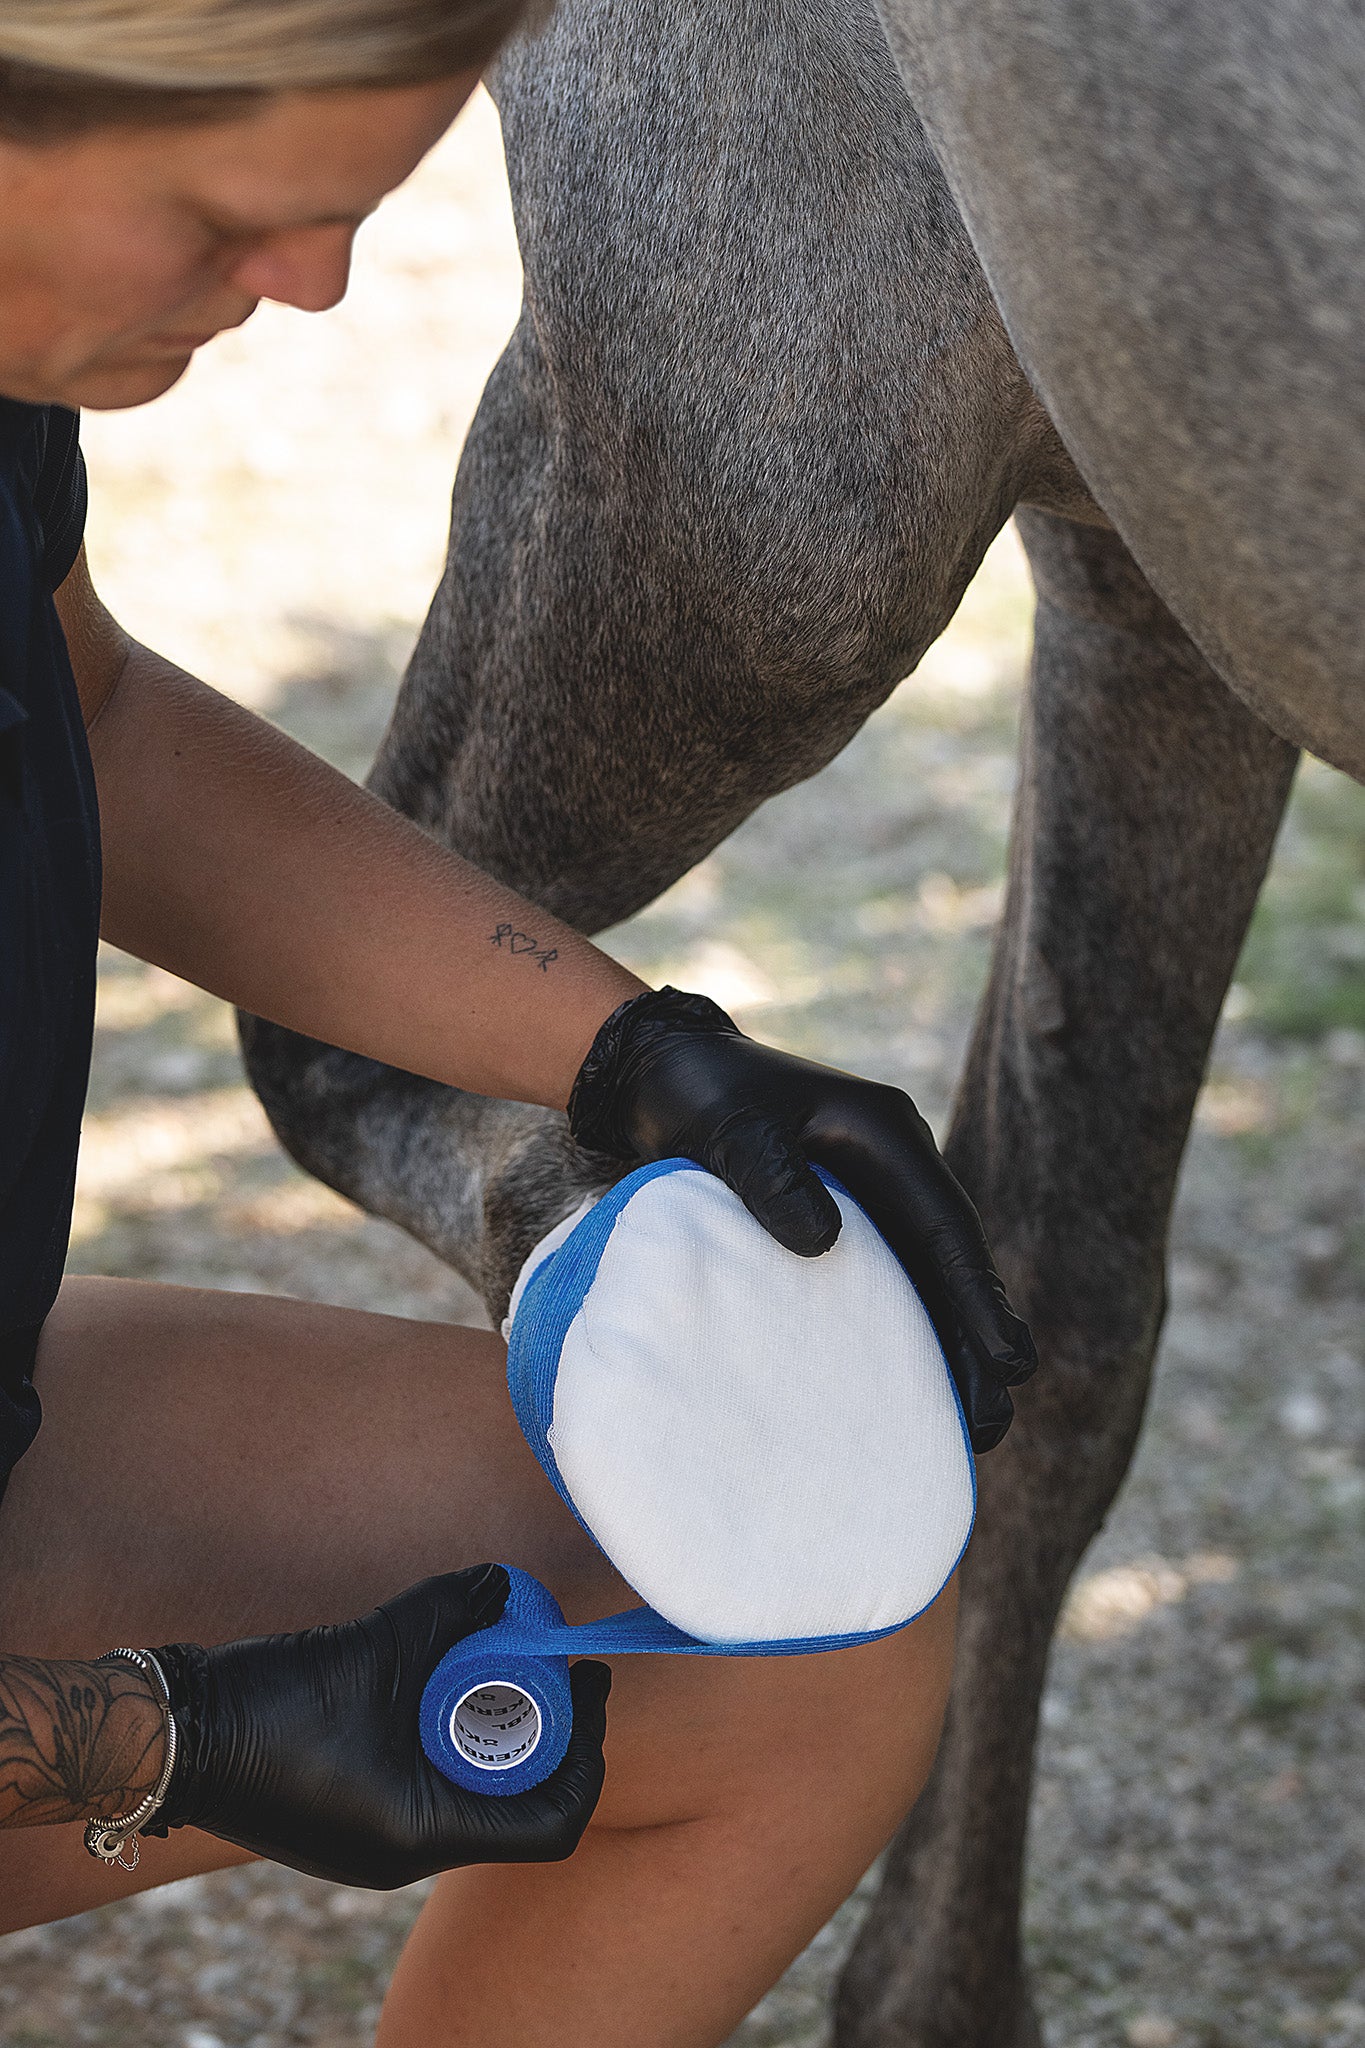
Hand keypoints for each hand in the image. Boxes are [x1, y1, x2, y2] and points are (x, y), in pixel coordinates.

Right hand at [146, 1565, 609, 1886]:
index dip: (588, 1753)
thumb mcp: (372, 1649)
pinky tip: (461, 1681)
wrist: (176, 1736)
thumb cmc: (271, 1706)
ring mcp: (383, 1839)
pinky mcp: (361, 1815)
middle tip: (562, 1667)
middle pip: (522, 1809)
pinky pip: (438, 1784)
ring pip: (480, 1796)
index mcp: (422, 1833)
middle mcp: (410, 1850)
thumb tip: (504, 1580)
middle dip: (553, 1735)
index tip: (591, 1683)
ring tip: (515, 1664)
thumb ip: (445, 1611)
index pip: (551, 1824)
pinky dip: (460, 1736)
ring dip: (506, 1733)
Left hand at [568, 988, 1035, 1452]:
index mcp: (886, 1136)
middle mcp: (892, 1169)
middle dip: (977, 1342)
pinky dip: (897, 1335)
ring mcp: (869, 1196)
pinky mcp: (839, 1222)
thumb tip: (821, 1243)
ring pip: (922, 1282)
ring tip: (969, 1427)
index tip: (1007, 1360)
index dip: (978, 1296)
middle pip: (947, 1265)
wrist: (665, 1074)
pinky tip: (901, 1391)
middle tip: (993, 1420)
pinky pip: (881, 1285)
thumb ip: (772, 1175)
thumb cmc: (703, 1094)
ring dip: (945, 1349)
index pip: (944, 1227)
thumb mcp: (733, 1127)